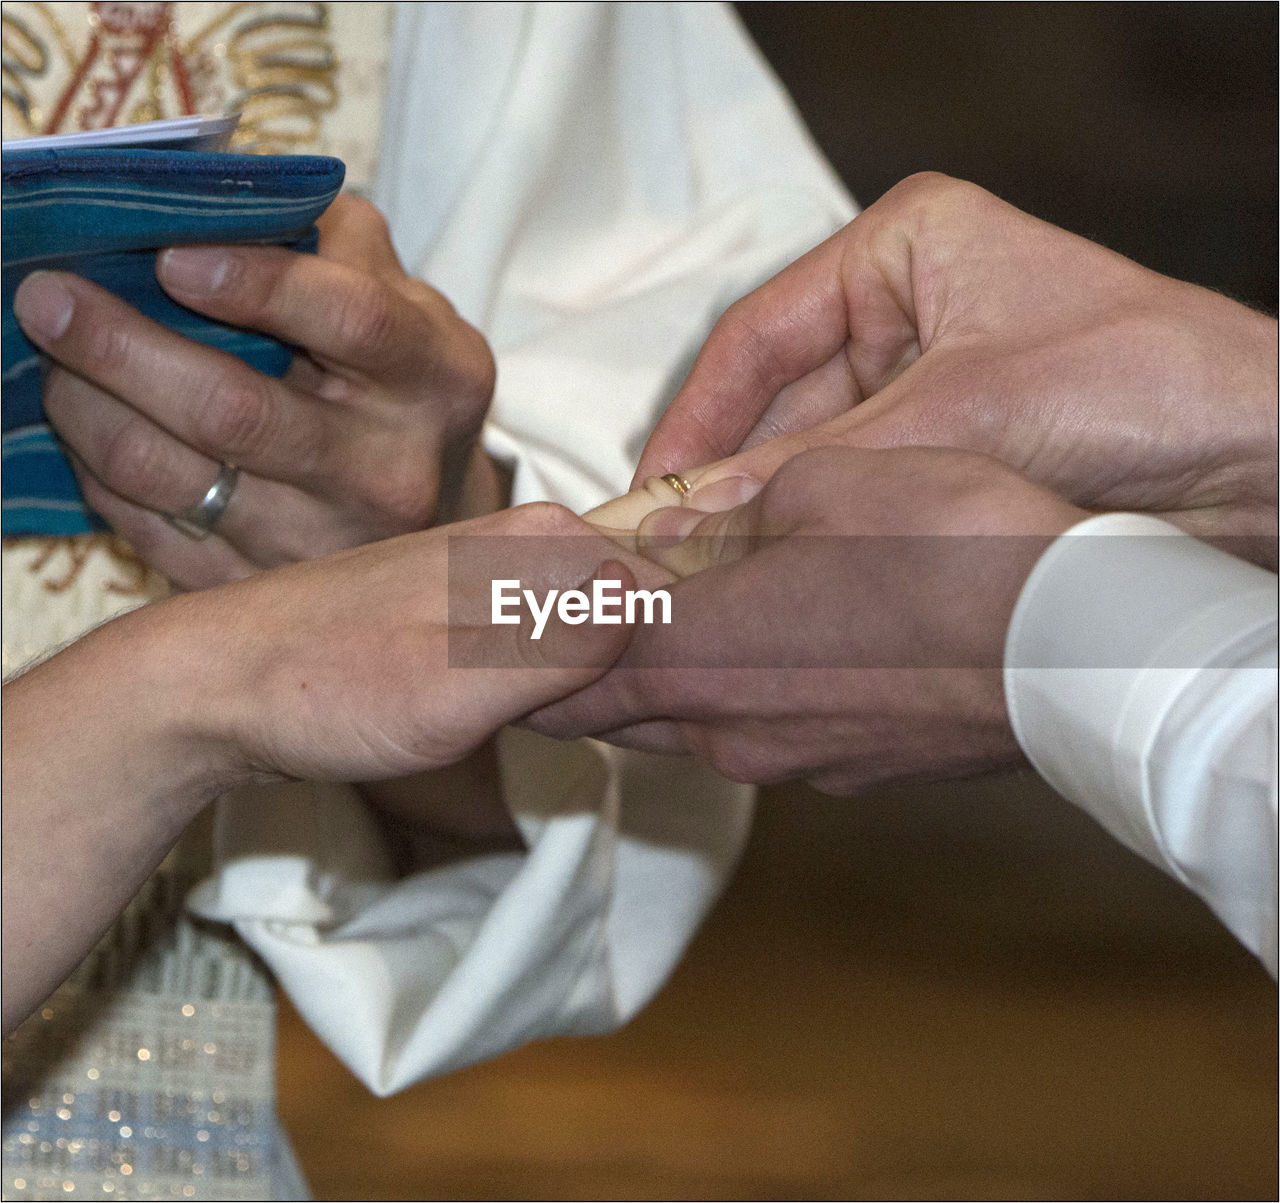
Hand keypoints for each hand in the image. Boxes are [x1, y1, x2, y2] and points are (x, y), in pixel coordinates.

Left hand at [3, 501, 646, 1028]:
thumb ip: (560, 649)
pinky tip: (534, 718)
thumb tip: (652, 611)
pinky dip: (566, 684)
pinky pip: (558, 638)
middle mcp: (535, 538)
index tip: (664, 722)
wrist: (220, 684)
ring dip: (605, 684)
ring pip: (603, 629)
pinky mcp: (482, 602)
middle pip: (644, 609)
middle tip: (594, 733)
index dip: (685, 663)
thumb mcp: (453, 687)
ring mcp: (508, 568)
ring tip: (555, 727)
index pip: (676, 591)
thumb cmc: (325, 685)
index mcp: (546, 539)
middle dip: (647, 675)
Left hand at [13, 195, 498, 589]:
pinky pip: (157, 533)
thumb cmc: (401, 383)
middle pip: (238, 413)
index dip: (255, 282)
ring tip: (54, 359)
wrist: (433, 509)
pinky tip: (90, 427)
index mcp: (436, 379)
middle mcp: (391, 471)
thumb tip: (196, 200)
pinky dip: (103, 473)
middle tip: (50, 298)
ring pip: (177, 479)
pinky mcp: (271, 589)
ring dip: (90, 409)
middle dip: (123, 349)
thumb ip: (324, 241)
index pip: (351, 323)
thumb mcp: (401, 300)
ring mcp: (330, 545)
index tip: (169, 254)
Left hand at [534, 446, 1085, 794]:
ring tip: (673, 626)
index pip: (558, 671)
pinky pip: (764, 737)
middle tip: (567, 621)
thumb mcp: (823, 484)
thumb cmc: (947, 548)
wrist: (1071, 649)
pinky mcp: (848, 770)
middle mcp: (726, 727)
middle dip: (578, 670)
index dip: (521, 645)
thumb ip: (729, 511)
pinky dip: (740, 701)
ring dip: (662, 684)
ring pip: (687, 728)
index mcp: (693, 653)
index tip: (511, 614)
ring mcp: (791, 760)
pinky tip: (779, 652)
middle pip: (611, 714)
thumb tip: (679, 521)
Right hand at [627, 173, 1277, 565]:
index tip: (654, 489)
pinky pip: (862, 497)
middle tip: (675, 549)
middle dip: (734, 480)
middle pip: (781, 405)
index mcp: (905, 250)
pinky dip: (826, 539)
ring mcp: (930, 390)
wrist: (1266, 470)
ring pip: (817, 460)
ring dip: (778, 518)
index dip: (698, 418)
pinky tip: (789, 579)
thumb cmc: (1149, 385)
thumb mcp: (954, 415)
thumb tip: (697, 513)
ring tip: (720, 575)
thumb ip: (815, 467)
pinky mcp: (952, 458)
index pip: (760, 335)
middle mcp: (910, 316)